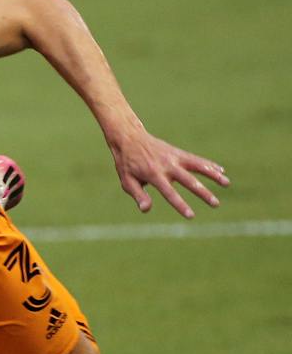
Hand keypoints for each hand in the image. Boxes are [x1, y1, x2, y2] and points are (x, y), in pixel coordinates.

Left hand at [109, 129, 228, 217]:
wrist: (130, 138)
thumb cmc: (127, 164)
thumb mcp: (126, 181)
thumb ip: (138, 194)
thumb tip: (146, 209)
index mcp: (153, 174)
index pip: (169, 193)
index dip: (180, 204)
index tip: (191, 215)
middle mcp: (167, 165)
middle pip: (188, 180)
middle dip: (203, 193)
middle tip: (216, 204)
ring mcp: (175, 157)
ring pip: (197, 166)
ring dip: (213, 175)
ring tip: (226, 183)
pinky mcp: (178, 153)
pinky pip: (196, 159)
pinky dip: (209, 164)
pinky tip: (222, 171)